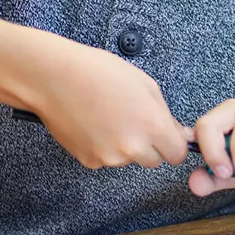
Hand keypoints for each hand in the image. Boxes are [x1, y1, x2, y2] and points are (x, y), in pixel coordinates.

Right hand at [31, 40, 188, 169]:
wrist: (55, 78)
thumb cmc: (98, 73)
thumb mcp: (144, 83)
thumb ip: (164, 113)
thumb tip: (179, 133)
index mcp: (152, 126)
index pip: (177, 154)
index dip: (173, 144)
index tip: (168, 137)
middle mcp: (133, 147)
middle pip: (154, 161)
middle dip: (150, 146)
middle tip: (135, 121)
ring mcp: (109, 157)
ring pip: (128, 159)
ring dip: (126, 146)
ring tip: (110, 117)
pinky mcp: (89, 161)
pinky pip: (106, 159)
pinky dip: (104, 147)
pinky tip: (95, 125)